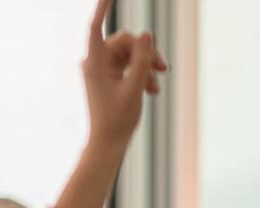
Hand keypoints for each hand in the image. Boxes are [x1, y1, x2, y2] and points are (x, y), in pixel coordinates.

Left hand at [82, 0, 167, 148]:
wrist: (108, 143)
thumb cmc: (118, 118)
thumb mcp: (135, 87)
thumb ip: (142, 59)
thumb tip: (146, 34)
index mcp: (95, 62)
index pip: (96, 26)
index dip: (102, 8)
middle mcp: (96, 62)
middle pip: (123, 43)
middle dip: (145, 53)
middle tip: (164, 68)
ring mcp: (102, 71)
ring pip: (129, 56)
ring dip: (146, 67)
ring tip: (157, 86)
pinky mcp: (109, 79)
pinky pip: (128, 68)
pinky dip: (141, 76)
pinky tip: (152, 91)